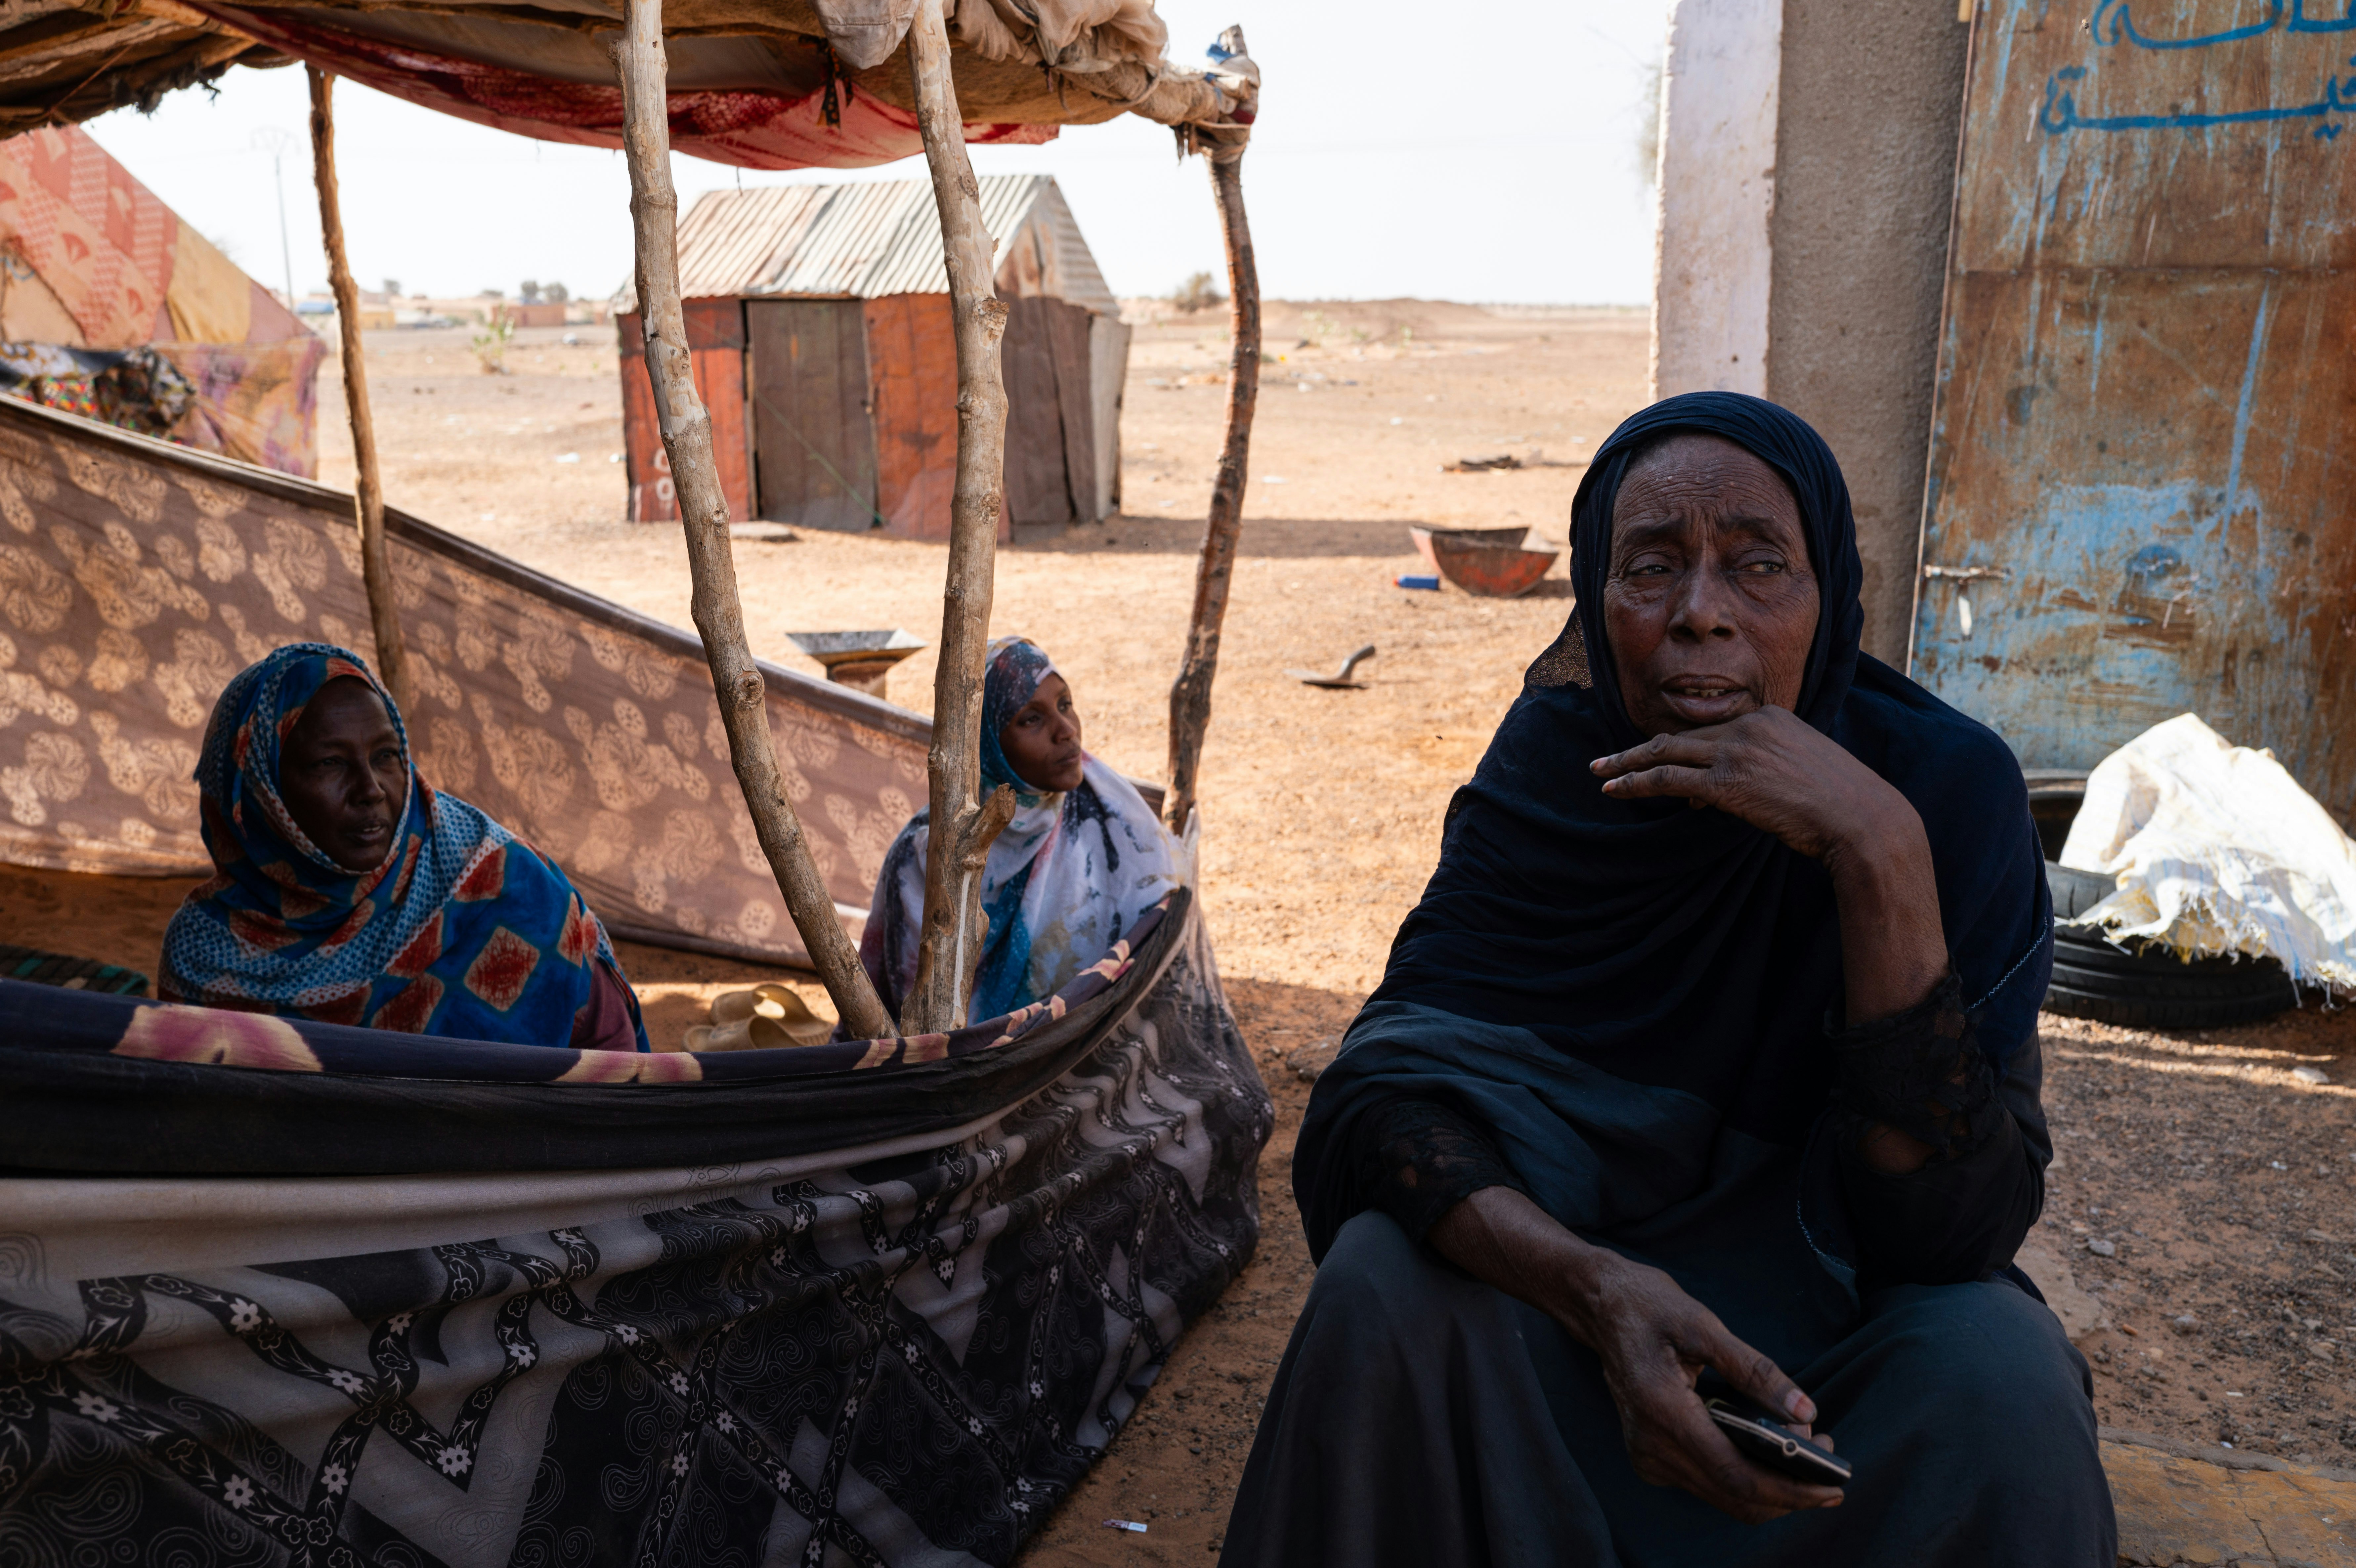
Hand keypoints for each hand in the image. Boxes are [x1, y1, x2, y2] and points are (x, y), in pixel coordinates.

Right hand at [1560, 1248, 1843, 1521]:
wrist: (1601, 1306)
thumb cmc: (1649, 1307)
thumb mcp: (1704, 1325)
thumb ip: (1755, 1370)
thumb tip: (1805, 1411)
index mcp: (1663, 1413)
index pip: (1737, 1476)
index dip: (1791, 1490)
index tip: (1834, 1486)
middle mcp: (1651, 1446)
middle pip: (1736, 1498)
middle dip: (1790, 1489)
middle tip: (1829, 1453)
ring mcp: (1648, 1456)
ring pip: (1725, 1497)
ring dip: (1771, 1483)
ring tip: (1804, 1445)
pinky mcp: (1651, 1457)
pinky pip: (1710, 1484)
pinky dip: (1746, 1475)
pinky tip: (1767, 1445)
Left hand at [1588, 707, 1909, 869]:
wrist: (1862, 818)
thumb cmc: (1837, 803)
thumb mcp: (1796, 773)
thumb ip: (1756, 772)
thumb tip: (1708, 795)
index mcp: (1769, 717)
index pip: (1712, 731)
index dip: (1685, 754)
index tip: (1662, 767)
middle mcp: (1749, 726)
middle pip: (1682, 738)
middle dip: (1640, 750)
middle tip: (1607, 759)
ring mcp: (1737, 751)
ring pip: (1667, 753)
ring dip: (1627, 763)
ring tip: (1599, 772)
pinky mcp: (1729, 782)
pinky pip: (1669, 779)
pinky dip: (1636, 782)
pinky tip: (1614, 788)